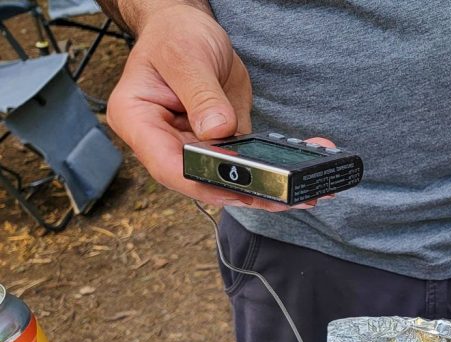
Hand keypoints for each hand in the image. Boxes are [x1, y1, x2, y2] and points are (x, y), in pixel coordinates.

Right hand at [107, 5, 320, 210]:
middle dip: (244, 192)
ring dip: (267, 188)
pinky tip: (304, 166)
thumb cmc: (175, 36)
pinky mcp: (222, 143)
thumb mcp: (186, 57)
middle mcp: (164, 142)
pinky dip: (275, 167)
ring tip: (303, 193)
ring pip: (228, 178)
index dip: (201, 181)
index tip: (236, 187)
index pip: (167, 165)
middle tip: (283, 196)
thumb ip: (200, 95)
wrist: (189, 28)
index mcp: (138, 121)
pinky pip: (248, 161)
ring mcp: (193, 146)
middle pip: (201, 180)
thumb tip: (217, 131)